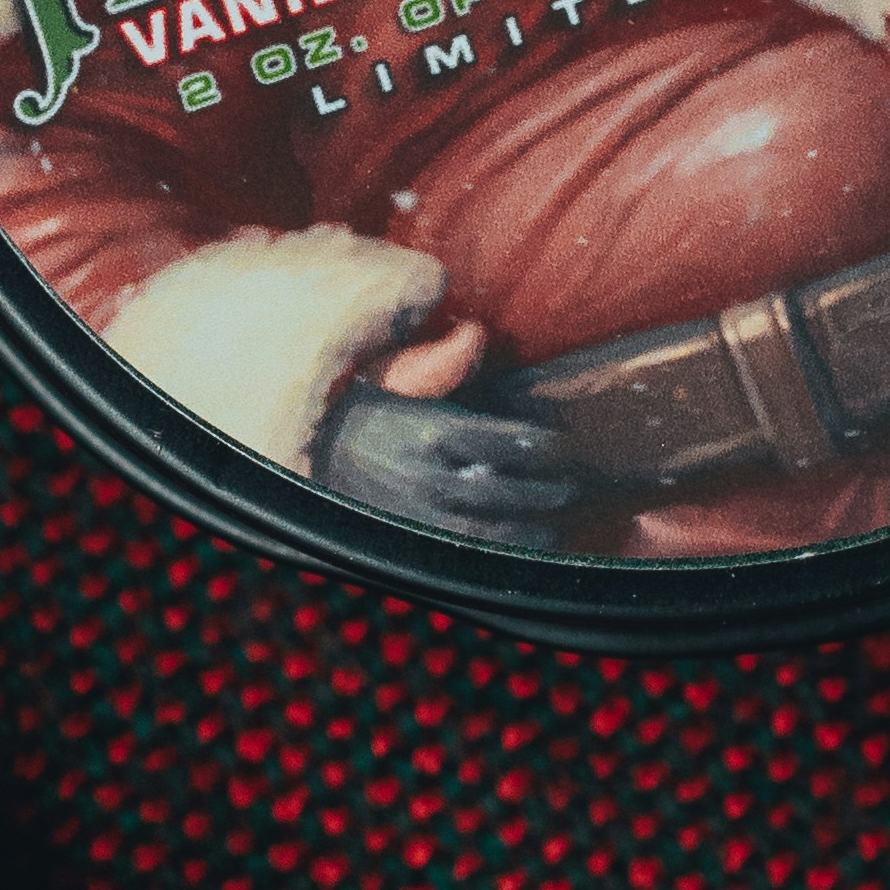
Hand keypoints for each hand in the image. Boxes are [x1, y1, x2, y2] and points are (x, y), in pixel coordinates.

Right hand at [315, 312, 583, 543]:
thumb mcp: (403, 382)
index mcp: (431, 430)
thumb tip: (476, 334)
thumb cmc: (372, 412)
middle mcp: (426, 474)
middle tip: (569, 489)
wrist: (320, 451)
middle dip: (540, 492)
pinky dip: (493, 555)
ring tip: (554, 528)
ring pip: (485, 530)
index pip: (501, 440)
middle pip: (499, 489)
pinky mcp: (410, 537)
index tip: (557, 445)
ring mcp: (418, 511)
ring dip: (525, 531)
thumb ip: (444, 364)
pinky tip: (516, 552)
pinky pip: (461, 555)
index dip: (536, 445)